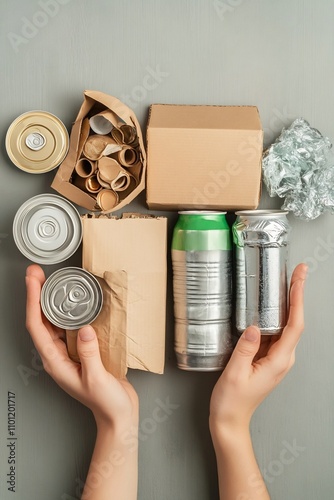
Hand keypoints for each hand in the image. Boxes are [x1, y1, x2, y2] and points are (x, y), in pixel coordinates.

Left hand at [25, 264, 138, 431]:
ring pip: (53, 322)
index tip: (33, 281)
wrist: (118, 415)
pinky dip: (66, 311)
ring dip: (49, 301)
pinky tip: (72, 302)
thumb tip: (84, 329)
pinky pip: (69, 327)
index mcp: (55, 362)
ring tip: (50, 281)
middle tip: (37, 273)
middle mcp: (58, 356)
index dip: (32, 301)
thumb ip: (89, 354)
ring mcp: (68, 353)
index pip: (37, 326)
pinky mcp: (81, 351)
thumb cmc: (106, 403)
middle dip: (36, 295)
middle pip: (41, 320)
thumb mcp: (96, 379)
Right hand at [210, 263, 306, 431]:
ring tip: (287, 281)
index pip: (295, 325)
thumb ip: (245, 348)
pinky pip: (275, 332)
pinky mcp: (267, 358)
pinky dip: (276, 315)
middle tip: (297, 271)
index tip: (299, 279)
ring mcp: (276, 358)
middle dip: (297, 294)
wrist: (230, 420)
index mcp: (279, 361)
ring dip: (288, 303)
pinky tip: (271, 306)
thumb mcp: (234, 372)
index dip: (298, 299)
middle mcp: (283, 359)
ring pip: (286, 325)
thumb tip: (254, 326)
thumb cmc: (232, 401)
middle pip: (295, 321)